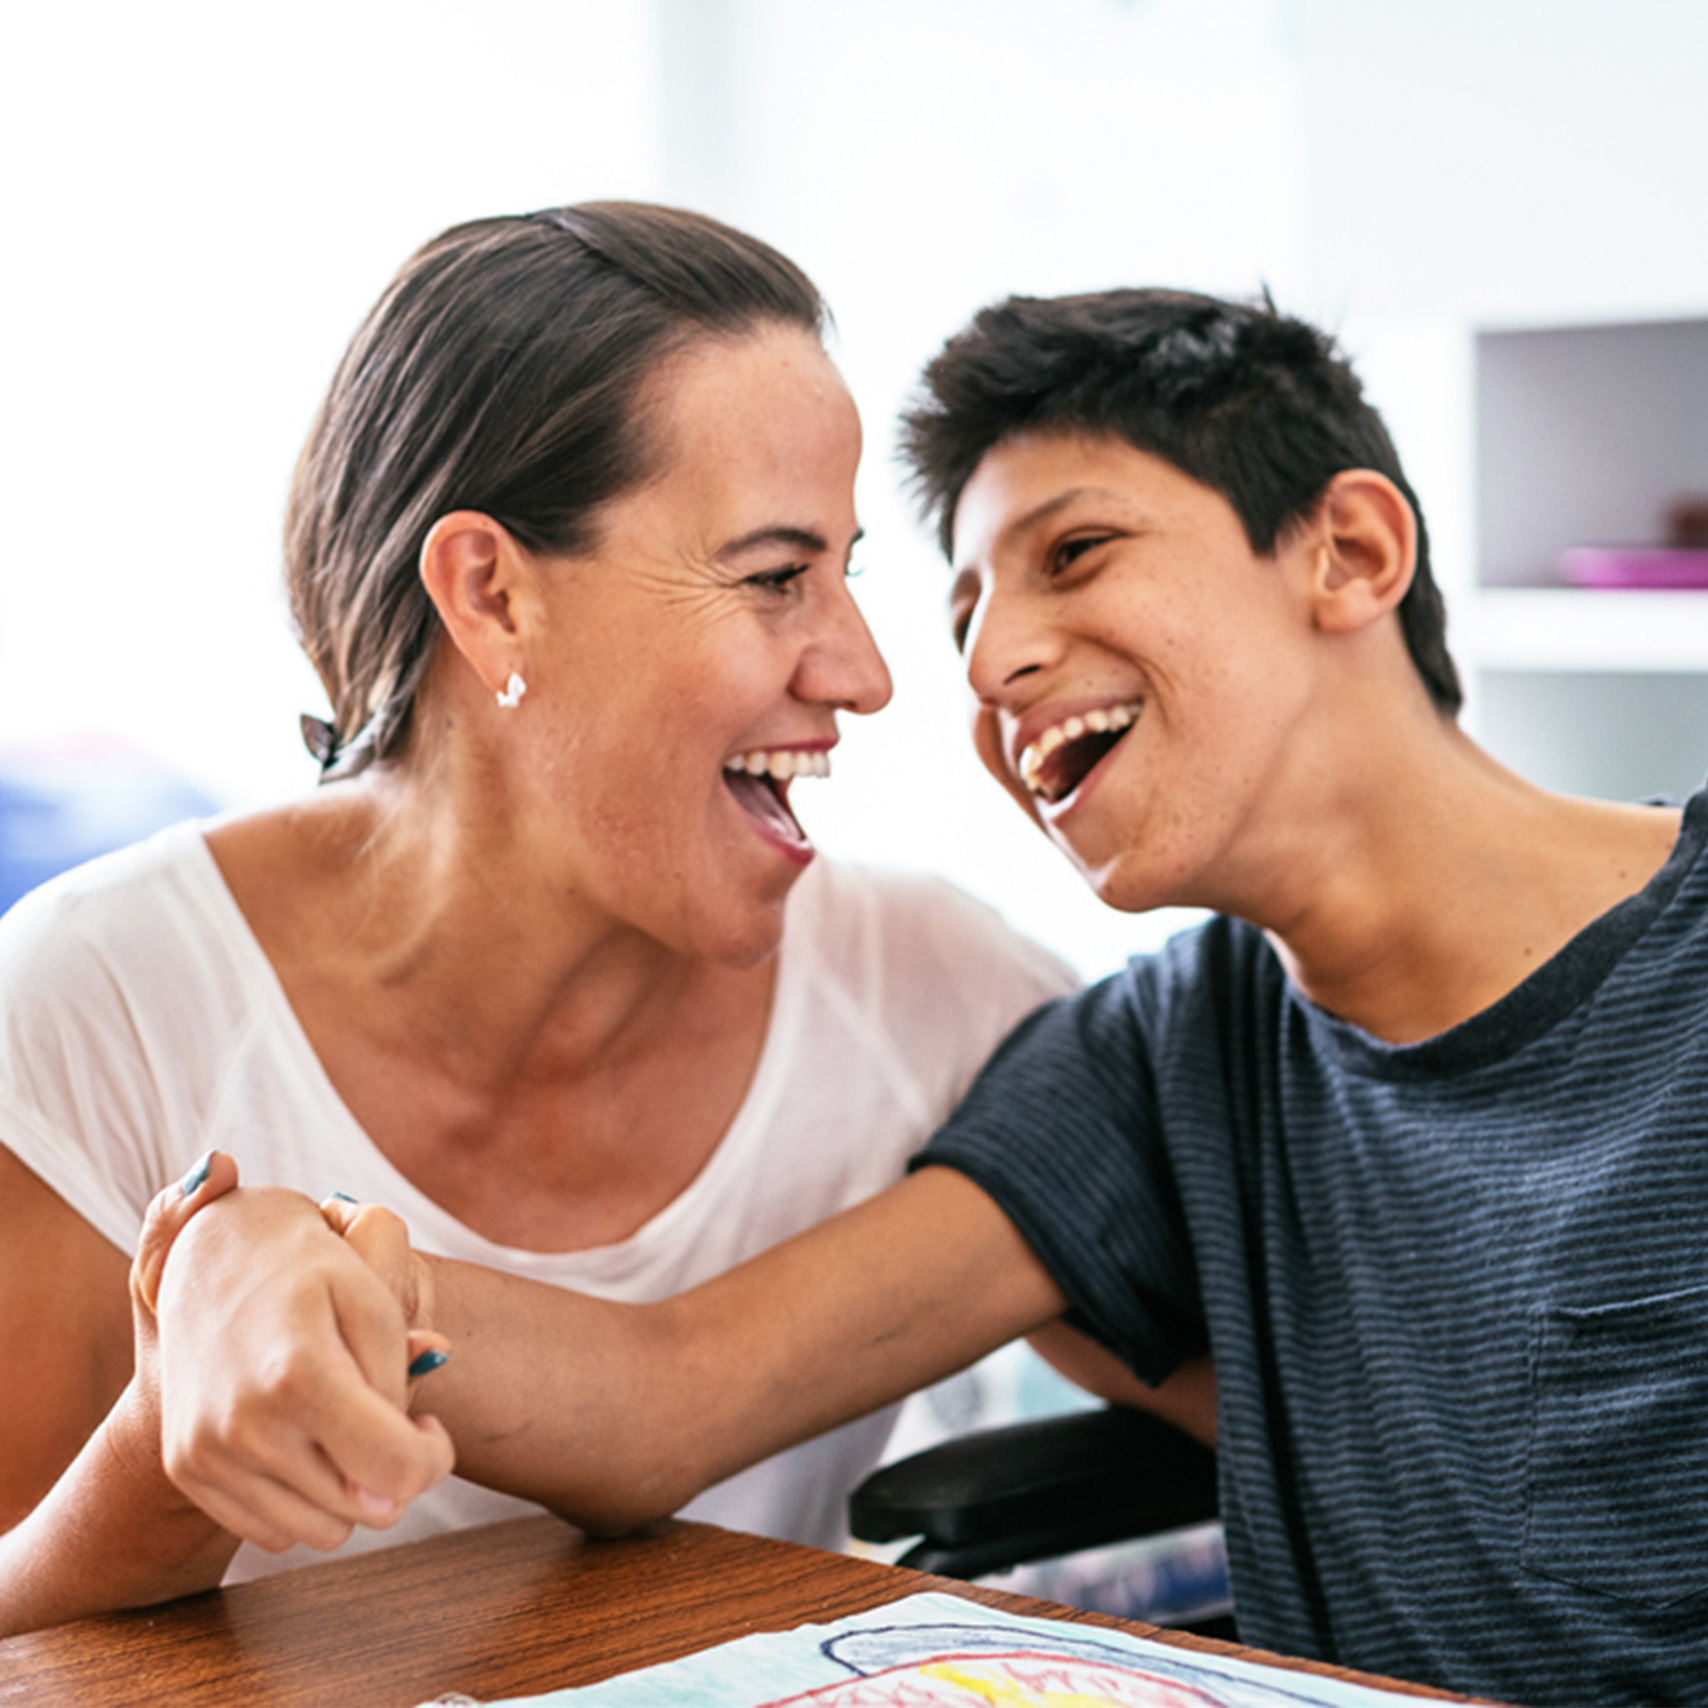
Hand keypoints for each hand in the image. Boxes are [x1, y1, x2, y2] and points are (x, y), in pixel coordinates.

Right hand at [155, 1183, 455, 1553]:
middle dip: (392, 1473)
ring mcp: (207, 1452)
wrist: (211, 1251)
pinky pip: (272, 1530)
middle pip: (362, 1511)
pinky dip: (300, 1499)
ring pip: (320, 1532)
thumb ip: (399, 1381)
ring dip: (348, 1493)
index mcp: (300, 1375)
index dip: (432, 1459)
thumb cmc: (309, 1270)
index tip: (429, 1427)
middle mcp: (245, 1425)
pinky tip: (302, 1439)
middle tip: (387, 1417)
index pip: (396, 1470)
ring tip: (345, 1427)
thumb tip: (407, 1471)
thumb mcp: (373, 1298)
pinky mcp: (186, 1468)